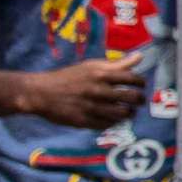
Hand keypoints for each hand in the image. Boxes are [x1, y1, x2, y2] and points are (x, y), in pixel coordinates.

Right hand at [23, 54, 146, 129]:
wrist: (40, 92)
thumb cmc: (68, 77)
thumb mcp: (90, 66)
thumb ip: (116, 64)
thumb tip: (140, 57)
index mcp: (100, 74)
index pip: (132, 78)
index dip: (141, 83)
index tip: (141, 85)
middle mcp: (97, 90)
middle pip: (130, 97)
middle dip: (139, 100)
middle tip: (139, 101)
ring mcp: (90, 107)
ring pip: (121, 113)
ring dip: (129, 113)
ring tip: (129, 111)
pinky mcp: (83, 121)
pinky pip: (107, 124)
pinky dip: (114, 122)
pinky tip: (114, 118)